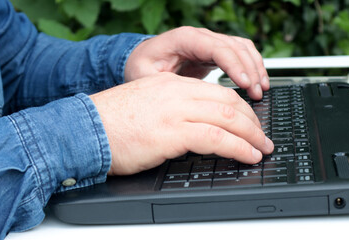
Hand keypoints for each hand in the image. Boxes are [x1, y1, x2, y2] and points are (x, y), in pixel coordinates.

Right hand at [90, 72, 273, 174]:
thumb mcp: (146, 106)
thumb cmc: (112, 123)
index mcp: (171, 84)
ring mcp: (175, 110)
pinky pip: (216, 137)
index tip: (250, 123)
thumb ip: (173, 110)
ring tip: (262, 149)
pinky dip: (238, 147)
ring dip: (251, 135)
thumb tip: (197, 127)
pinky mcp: (172, 131)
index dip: (240, 108)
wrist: (85, 129)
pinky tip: (247, 155)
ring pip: (227, 117)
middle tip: (263, 137)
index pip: (217, 92)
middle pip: (228, 102)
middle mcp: (176, 92)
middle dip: (252, 121)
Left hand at [125, 26, 269, 99]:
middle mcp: (201, 37)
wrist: (144, 60)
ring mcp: (211, 43)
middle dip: (249, 70)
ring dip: (255, 68)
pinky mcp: (216, 52)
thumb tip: (187, 95)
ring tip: (260, 90)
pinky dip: (253, 66)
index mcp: (185, 39)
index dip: (233, 65)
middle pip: (234, 47)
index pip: (217, 47)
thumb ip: (164, 82)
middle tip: (256, 93)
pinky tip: (258, 82)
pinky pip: (242, 53)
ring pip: (242, 48)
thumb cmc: (143, 67)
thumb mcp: (144, 75)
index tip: (244, 83)